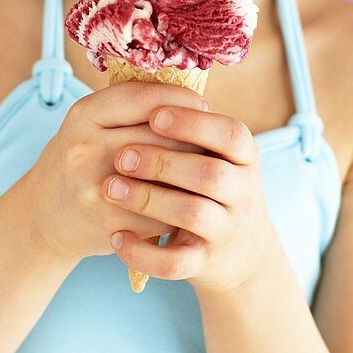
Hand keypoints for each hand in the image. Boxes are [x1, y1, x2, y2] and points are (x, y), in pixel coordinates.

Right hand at [26, 81, 208, 264]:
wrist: (43, 215)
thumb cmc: (79, 159)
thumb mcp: (90, 124)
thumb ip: (132, 108)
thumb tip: (194, 102)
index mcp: (83, 115)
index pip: (144, 97)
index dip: (181, 99)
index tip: (201, 105)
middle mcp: (84, 148)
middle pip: (161, 135)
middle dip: (194, 136)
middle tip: (208, 140)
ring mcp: (96, 189)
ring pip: (167, 174)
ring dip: (193, 172)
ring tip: (203, 168)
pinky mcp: (110, 225)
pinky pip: (164, 212)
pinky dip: (182, 205)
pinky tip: (188, 199)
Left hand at [104, 103, 276, 293]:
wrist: (236, 252)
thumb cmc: (210, 186)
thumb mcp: (214, 153)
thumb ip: (189, 125)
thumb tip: (145, 88)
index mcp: (243, 156)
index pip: (230, 134)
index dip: (193, 123)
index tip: (156, 115)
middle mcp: (243, 193)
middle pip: (210, 175)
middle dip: (162, 161)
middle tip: (121, 156)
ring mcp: (227, 231)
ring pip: (192, 215)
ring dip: (148, 199)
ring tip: (109, 188)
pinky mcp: (205, 263)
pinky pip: (176, 264)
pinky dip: (143, 253)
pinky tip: (116, 239)